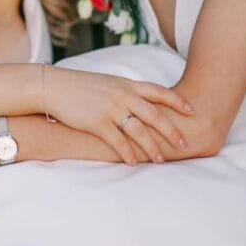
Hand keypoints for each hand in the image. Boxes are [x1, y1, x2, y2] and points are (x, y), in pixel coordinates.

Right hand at [45, 66, 192, 165]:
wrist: (53, 87)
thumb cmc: (79, 86)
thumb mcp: (107, 82)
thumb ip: (125, 91)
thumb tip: (140, 102)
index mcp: (126, 84)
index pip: (159, 91)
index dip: (177, 101)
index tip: (192, 110)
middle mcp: (122, 95)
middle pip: (155, 115)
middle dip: (172, 132)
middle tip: (185, 145)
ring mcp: (110, 109)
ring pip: (139, 131)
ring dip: (152, 148)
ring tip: (161, 161)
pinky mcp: (97, 122)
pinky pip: (118, 142)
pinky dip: (128, 154)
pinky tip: (133, 163)